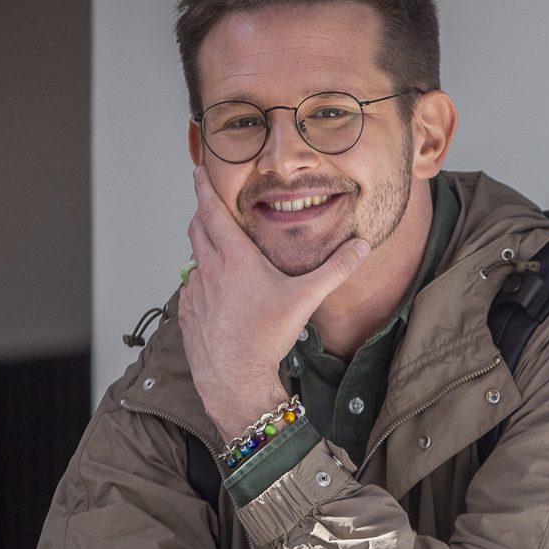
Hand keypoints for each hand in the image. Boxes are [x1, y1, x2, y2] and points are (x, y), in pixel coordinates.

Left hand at [177, 165, 368, 443]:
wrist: (234, 378)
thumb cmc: (266, 337)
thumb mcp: (306, 299)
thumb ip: (336, 269)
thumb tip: (361, 246)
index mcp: (234, 258)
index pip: (212, 211)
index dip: (203, 187)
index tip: (197, 171)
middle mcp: (209, 269)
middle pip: (197, 228)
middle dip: (203, 212)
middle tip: (211, 204)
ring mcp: (194, 291)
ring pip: (193, 257)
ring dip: (203, 247)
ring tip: (218, 248)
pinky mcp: (188, 312)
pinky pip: (190, 286)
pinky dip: (200, 279)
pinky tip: (216, 289)